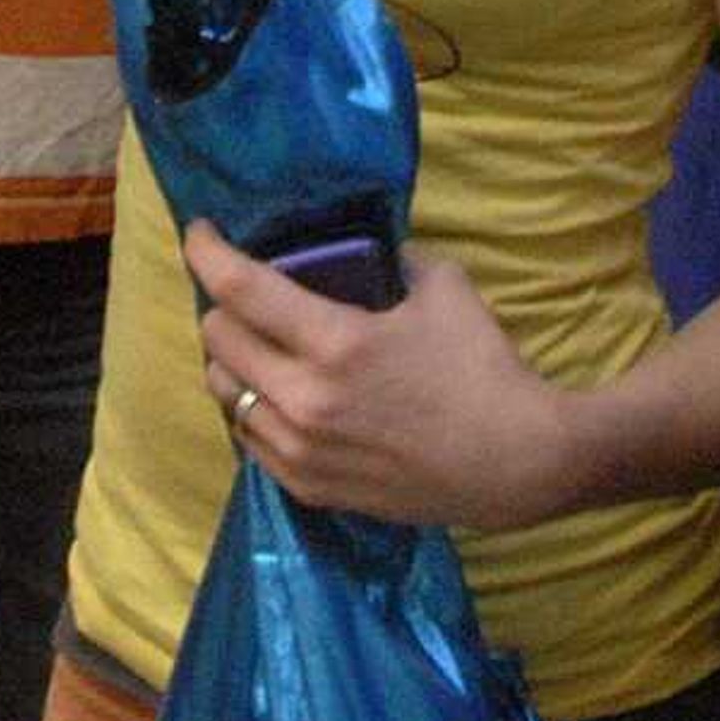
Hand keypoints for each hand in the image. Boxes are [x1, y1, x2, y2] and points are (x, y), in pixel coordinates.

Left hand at [184, 223, 585, 529]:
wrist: (518, 462)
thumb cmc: (484, 370)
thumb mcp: (445, 290)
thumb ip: (399, 260)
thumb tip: (376, 250)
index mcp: (335, 343)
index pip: (238, 288)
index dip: (206, 251)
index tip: (201, 233)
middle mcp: (304, 399)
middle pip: (218, 340)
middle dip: (222, 308)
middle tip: (244, 299)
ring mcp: (303, 450)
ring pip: (226, 394)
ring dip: (234, 363)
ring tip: (259, 349)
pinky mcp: (311, 487)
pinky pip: (250, 441)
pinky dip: (255, 412)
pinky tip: (278, 398)